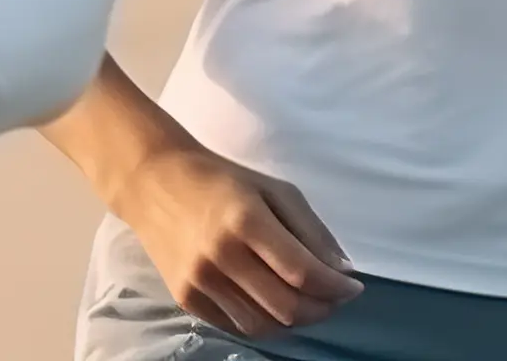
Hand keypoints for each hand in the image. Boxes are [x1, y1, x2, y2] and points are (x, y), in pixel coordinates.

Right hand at [111, 142, 362, 341]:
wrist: (153, 182)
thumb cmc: (221, 179)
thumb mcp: (273, 189)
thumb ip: (311, 230)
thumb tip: (342, 272)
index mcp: (245, 220)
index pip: (302, 272)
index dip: (336, 287)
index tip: (353, 287)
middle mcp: (221, 256)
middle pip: (287, 307)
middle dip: (321, 308)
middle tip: (333, 297)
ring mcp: (200, 281)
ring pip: (264, 325)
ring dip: (295, 319)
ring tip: (306, 301)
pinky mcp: (185, 298)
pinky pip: (237, 326)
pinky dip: (264, 322)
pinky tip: (273, 303)